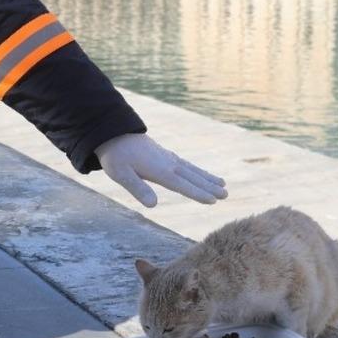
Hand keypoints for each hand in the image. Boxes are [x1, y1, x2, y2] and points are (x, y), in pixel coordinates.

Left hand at [95, 133, 227, 207]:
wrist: (111, 132)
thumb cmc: (114, 155)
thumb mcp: (121, 174)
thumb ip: (138, 188)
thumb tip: (153, 205)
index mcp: (159, 171)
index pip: (183, 185)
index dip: (198, 194)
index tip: (214, 201)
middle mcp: (167, 163)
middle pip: (192, 177)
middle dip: (209, 186)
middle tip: (226, 195)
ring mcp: (166, 157)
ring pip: (191, 169)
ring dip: (206, 177)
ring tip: (222, 184)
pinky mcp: (163, 154)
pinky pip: (185, 164)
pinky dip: (196, 170)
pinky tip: (199, 173)